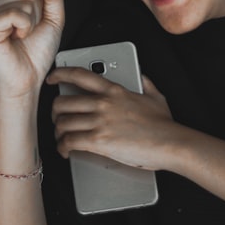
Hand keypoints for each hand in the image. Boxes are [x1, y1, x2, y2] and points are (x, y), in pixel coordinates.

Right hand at [0, 0, 64, 100]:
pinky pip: (15, 13)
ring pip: (24, 1)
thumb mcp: (53, 18)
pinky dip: (24, 27)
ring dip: (31, 22)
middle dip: (36, 13)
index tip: (31, 21)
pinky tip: (15, 38)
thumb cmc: (37, 52)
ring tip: (20, 36)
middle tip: (25, 32)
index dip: (39, 2)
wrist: (28, 79)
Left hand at [48, 71, 176, 170]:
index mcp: (114, 90)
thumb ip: (144, 82)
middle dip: (55, 113)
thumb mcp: (154, 95)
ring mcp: (100, 121)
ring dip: (58, 133)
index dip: (60, 74)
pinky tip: (65, 151)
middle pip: (62, 103)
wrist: (171, 143)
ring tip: (62, 138)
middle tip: (57, 119)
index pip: (79, 75)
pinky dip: (62, 147)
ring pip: (62, 123)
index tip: (52, 78)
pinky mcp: (99, 141)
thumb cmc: (164, 124)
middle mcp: (103, 103)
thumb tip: (141, 76)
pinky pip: (69, 141)